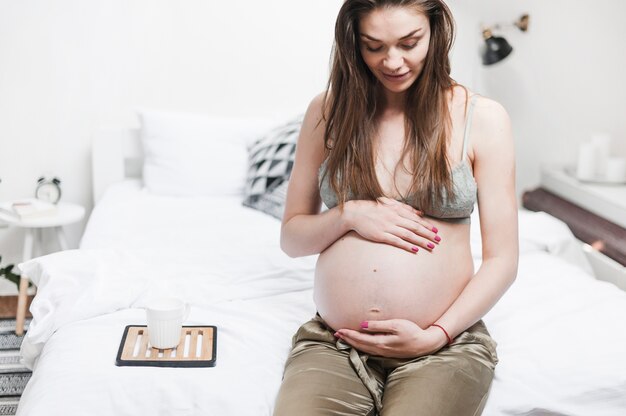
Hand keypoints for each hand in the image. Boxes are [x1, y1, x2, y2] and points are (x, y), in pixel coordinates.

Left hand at [334, 319, 448, 357]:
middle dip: (347, 339)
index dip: (349, 334)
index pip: (360, 339)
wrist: (425, 344)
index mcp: (381, 342)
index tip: (339, 330)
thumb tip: (363, 325)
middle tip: (336, 334)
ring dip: (353, 343)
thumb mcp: (396, 325)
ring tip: (343, 339)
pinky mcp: (387, 352)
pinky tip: (359, 344)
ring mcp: (384, 352)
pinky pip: (370, 350)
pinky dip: (361, 346)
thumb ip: (379, 325)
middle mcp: (381, 349)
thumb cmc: (412, 332)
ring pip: (364, 349)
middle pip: (359, 345)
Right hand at [344, 197, 440, 252]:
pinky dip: (407, 245)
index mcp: (397, 210)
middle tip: (439, 240)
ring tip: (431, 246)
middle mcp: (394, 218)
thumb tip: (419, 212)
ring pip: (408, 235)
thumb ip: (405, 208)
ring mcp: (388, 227)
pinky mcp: (381, 235)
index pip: (415, 219)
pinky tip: (415, 249)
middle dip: (428, 234)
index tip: (436, 230)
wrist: (355, 213)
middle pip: (415, 227)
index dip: (427, 225)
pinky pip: (396, 241)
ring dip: (421, 241)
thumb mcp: (389, 204)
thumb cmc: (372, 208)